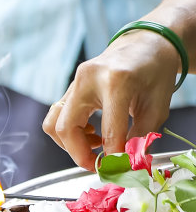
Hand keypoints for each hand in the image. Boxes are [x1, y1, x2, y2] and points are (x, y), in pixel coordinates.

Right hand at [45, 30, 182, 168]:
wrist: (145, 43)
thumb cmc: (155, 71)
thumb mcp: (158, 105)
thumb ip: (141, 136)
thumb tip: (125, 162)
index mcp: (117, 82)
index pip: (109, 130)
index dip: (113, 156)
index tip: (118, 169)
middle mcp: (88, 79)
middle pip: (66, 128)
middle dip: (79, 154)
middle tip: (97, 164)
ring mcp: (74, 82)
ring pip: (54, 124)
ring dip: (69, 143)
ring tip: (94, 143)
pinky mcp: (70, 87)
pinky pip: (58, 116)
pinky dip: (70, 131)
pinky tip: (90, 131)